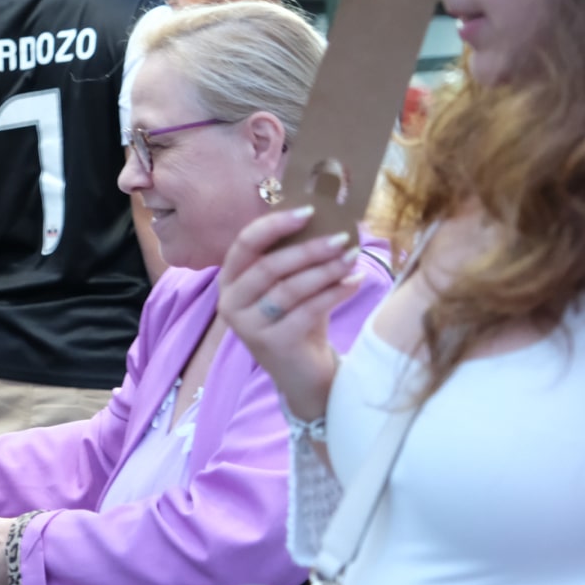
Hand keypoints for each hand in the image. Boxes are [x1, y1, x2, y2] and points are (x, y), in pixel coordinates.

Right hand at [216, 205, 358, 420]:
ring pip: (288, 289)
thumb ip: (296, 256)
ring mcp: (247, 326)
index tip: (309, 211)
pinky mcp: (271, 344)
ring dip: (325, 270)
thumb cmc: (298, 320)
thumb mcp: (291, 284)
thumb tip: (330, 218)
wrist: (303, 373)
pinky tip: (354, 282)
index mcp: (230, 280)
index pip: (244, 243)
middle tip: (342, 238)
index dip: (274, 224)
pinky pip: (306, 311)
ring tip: (352, 258)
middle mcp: (230, 303)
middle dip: (308, 249)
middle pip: (268, 266)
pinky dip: (334, 293)